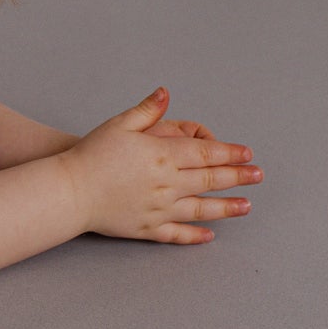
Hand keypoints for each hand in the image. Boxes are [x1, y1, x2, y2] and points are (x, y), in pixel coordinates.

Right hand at [62, 87, 260, 244]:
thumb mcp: (119, 124)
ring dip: (227, 208)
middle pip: (210, 180)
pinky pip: (178, 234)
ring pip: (201, 209)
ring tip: (246, 207)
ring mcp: (159, 209)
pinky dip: (196, 235)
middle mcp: (166, 184)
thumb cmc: (91, 154)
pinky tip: (210, 235)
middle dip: (238, 177)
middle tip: (258, 176)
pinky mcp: (147, 228)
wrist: (69, 191)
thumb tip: (166, 93)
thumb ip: (146, 110)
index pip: (205, 153)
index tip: (247, 154)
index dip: (230, 153)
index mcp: (162, 155)